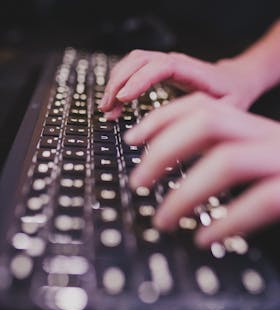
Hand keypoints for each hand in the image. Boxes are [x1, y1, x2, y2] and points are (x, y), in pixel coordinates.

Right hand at [98, 49, 262, 117]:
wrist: (236, 80)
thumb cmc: (232, 95)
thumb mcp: (227, 110)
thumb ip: (205, 118)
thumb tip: (177, 134)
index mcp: (192, 70)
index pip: (160, 66)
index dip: (139, 80)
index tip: (123, 99)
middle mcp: (175, 62)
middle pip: (139, 60)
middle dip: (118, 83)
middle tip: (107, 109)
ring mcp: (165, 64)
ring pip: (131, 62)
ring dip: (115, 83)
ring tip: (107, 108)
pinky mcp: (159, 70)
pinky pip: (133, 69)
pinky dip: (121, 83)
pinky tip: (116, 102)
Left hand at [124, 92, 279, 247]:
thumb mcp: (252, 154)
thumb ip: (219, 153)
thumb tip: (174, 169)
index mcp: (251, 126)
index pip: (199, 106)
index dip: (161, 119)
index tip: (132, 138)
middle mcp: (267, 135)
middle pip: (206, 123)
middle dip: (163, 150)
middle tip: (137, 181)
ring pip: (227, 161)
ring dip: (186, 191)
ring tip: (163, 219)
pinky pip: (262, 201)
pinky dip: (227, 221)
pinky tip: (206, 239)